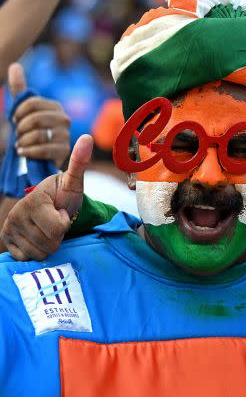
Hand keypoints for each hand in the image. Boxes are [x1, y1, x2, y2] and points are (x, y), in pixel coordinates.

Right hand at [0, 134, 90, 259]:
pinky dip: (35, 252)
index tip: (62, 212)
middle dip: (58, 235)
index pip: (58, 228)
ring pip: (38, 253)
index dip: (65, 222)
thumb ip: (79, 163)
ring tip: (47, 229)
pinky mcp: (7, 241)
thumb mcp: (74, 182)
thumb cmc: (64, 196)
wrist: (48, 206)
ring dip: (48, 244)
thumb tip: (87, 138)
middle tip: (55, 222)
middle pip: (49, 243)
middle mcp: (17, 214)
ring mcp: (9, 228)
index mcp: (34, 201)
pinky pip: (26, 258)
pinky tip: (37, 237)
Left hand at [8, 63, 70, 167]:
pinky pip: (43, 149)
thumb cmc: (31, 130)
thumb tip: (15, 66)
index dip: (18, 112)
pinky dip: (29, 152)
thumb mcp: (24, 110)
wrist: (40, 154)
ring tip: (22, 144)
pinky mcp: (64, 151)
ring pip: (37, 134)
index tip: (14, 119)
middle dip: (21, 128)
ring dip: (23, 141)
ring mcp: (66, 135)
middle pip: (35, 118)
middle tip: (19, 134)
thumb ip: (20, 89)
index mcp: (55, 107)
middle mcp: (64, 119)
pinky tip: (24, 152)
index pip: (32, 103)